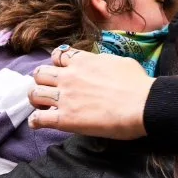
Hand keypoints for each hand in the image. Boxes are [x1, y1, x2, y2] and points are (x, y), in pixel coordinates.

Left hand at [28, 47, 152, 138]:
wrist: (143, 105)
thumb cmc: (139, 84)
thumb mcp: (121, 62)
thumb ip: (104, 63)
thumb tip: (103, 67)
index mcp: (83, 61)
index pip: (58, 55)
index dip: (57, 63)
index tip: (62, 71)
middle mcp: (69, 76)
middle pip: (40, 73)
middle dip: (42, 80)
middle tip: (50, 89)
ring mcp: (65, 97)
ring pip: (34, 93)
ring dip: (37, 99)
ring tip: (43, 105)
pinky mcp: (65, 118)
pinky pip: (39, 118)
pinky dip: (36, 120)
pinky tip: (39, 122)